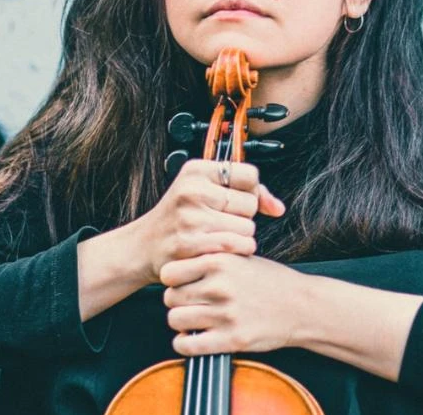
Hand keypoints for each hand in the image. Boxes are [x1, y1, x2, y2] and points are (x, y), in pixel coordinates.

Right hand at [132, 160, 284, 284]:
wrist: (144, 246)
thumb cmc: (180, 218)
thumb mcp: (206, 192)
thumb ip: (247, 193)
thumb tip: (278, 208)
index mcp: (196, 170)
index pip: (250, 174)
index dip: (249, 191)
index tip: (235, 201)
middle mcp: (192, 190)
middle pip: (250, 204)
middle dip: (245, 217)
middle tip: (224, 222)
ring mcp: (190, 217)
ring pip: (247, 228)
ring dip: (242, 237)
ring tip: (221, 236)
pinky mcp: (190, 244)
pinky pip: (236, 246)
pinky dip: (237, 251)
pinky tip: (222, 250)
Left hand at [161, 253, 302, 355]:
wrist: (302, 307)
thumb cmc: (270, 281)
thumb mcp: (241, 257)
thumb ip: (210, 258)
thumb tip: (176, 268)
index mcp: (220, 260)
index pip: (170, 272)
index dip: (172, 279)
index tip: (181, 284)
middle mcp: (220, 285)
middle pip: (170, 297)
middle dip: (176, 302)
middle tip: (188, 304)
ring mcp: (225, 313)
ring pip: (175, 320)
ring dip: (180, 323)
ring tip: (193, 321)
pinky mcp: (231, 339)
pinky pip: (187, 345)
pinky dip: (184, 345)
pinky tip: (194, 339)